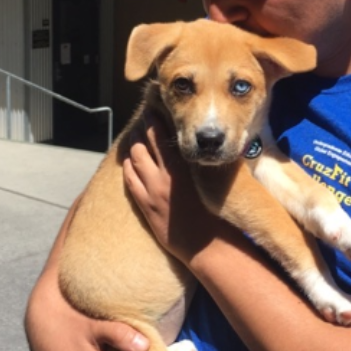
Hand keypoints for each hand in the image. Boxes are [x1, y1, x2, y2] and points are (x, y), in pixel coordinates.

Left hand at [123, 112, 216, 262]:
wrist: (207, 246)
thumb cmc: (220, 213)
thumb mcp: (220, 181)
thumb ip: (214, 161)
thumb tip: (219, 144)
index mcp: (182, 168)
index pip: (162, 135)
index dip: (156, 118)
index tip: (155, 105)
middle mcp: (164, 177)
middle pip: (145, 143)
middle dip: (143, 127)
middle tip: (144, 114)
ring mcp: (152, 192)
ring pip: (135, 160)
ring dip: (134, 144)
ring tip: (135, 134)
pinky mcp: (146, 206)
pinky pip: (130, 181)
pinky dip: (129, 167)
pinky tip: (130, 161)